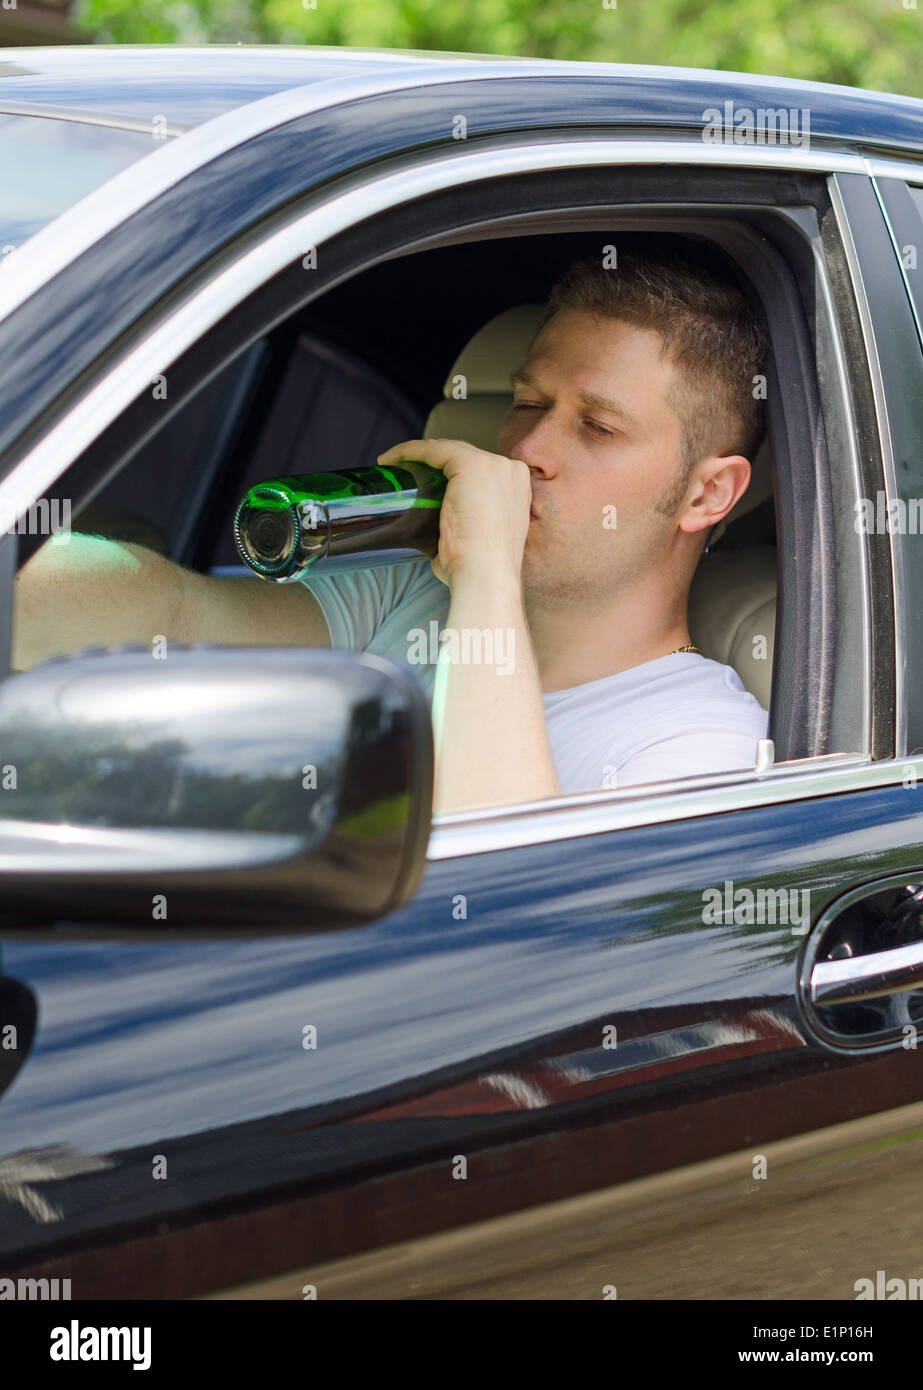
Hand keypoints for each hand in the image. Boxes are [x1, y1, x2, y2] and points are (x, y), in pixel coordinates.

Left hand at [376, 438, 530, 586]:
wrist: (486, 577)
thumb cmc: (479, 571)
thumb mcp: (479, 544)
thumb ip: (465, 532)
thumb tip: (434, 540)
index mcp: (517, 489)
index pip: (477, 471)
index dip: (446, 474)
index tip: (420, 485)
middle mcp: (510, 471)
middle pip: (462, 457)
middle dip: (430, 463)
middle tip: (401, 478)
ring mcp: (493, 465)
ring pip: (447, 450)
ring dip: (416, 454)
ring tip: (391, 468)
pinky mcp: (470, 465)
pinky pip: (434, 450)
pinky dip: (408, 451)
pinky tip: (390, 460)